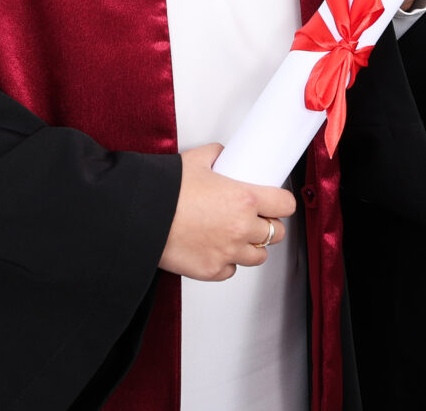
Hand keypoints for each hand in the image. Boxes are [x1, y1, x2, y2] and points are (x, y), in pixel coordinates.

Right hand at [158, 144, 296, 280]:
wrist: (141, 215)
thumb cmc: (166, 190)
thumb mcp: (195, 160)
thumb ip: (216, 155)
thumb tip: (223, 155)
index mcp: (244, 200)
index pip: (285, 205)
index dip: (282, 203)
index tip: (277, 203)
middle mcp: (241, 228)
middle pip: (277, 233)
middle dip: (268, 226)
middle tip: (254, 219)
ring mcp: (228, 252)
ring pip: (259, 256)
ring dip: (251, 246)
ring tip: (236, 236)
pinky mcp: (212, 270)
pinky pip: (231, 270)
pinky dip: (227, 262)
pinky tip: (216, 248)